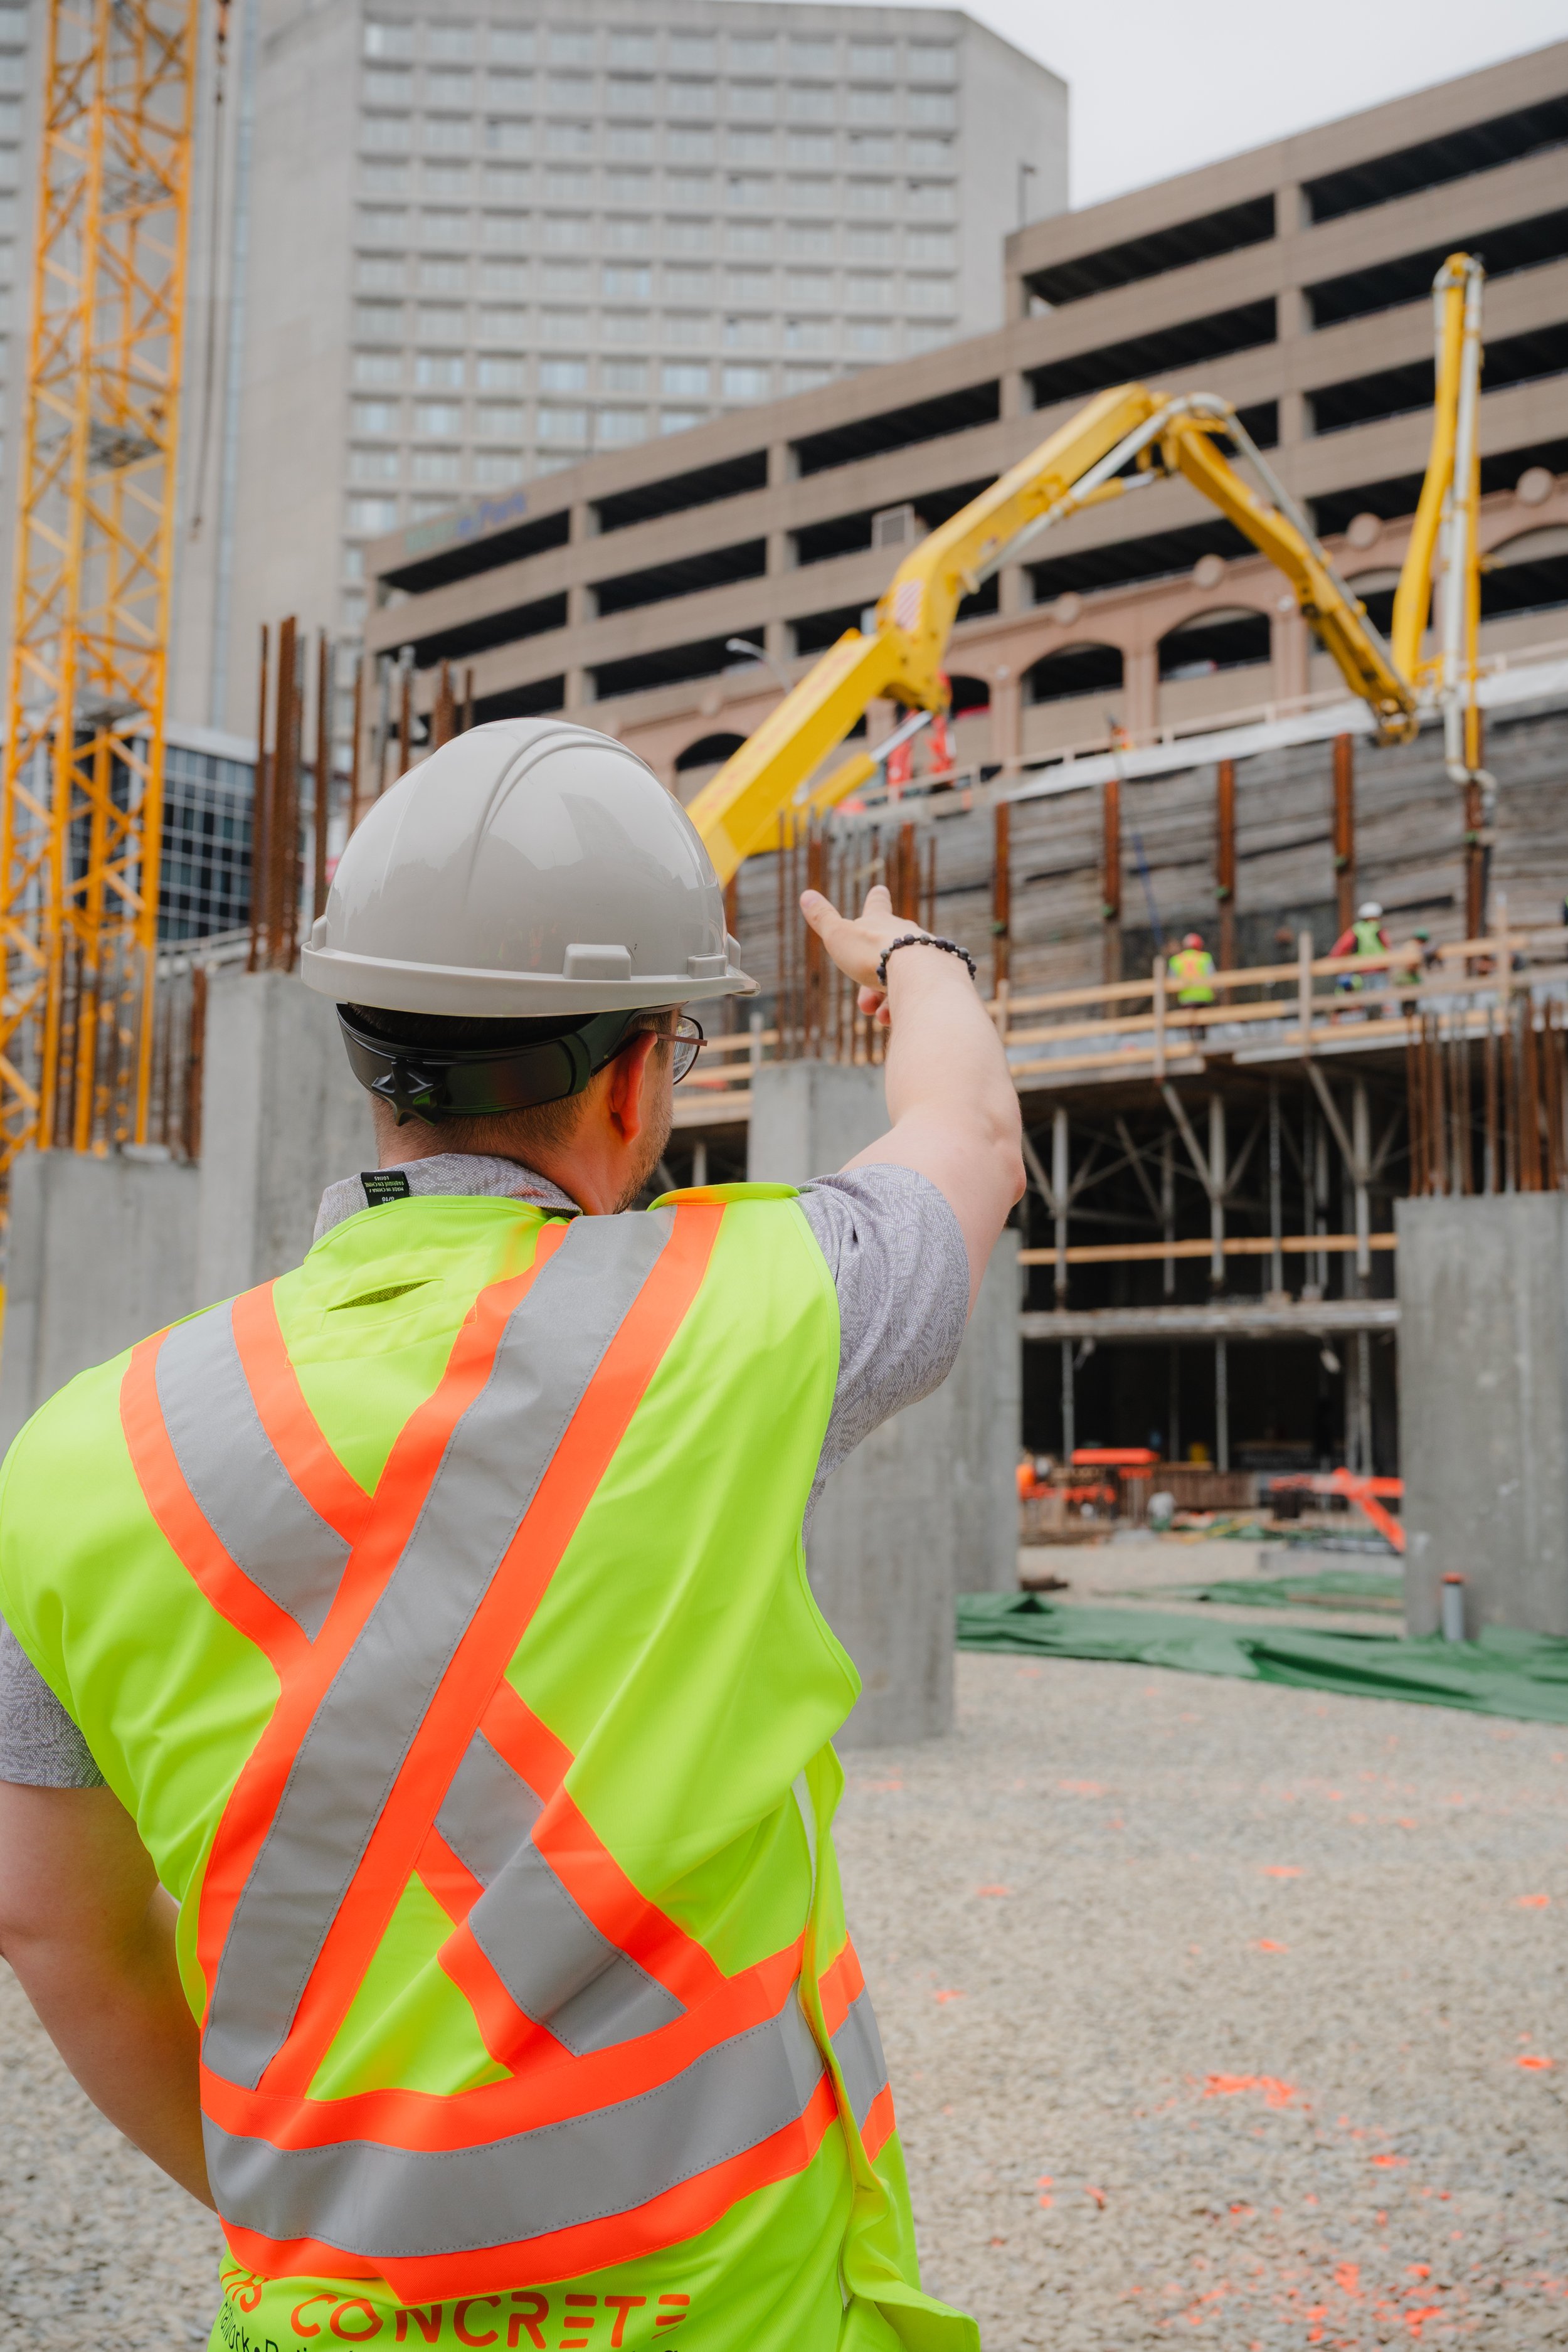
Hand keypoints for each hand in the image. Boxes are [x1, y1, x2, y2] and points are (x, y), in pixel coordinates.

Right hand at [800, 882, 928, 1025]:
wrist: (918, 974)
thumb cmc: (873, 953)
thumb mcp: (838, 935)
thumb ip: (822, 918)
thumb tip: (806, 894)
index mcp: (881, 922)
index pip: (877, 906)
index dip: (876, 899)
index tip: (880, 890)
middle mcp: (907, 935)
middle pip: (887, 952)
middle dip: (871, 978)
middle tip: (865, 1003)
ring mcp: (925, 956)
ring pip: (900, 977)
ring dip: (884, 999)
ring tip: (878, 1014)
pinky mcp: (938, 978)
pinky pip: (916, 993)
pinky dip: (901, 1006)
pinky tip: (892, 1018)